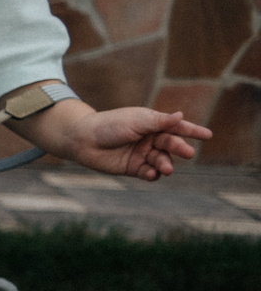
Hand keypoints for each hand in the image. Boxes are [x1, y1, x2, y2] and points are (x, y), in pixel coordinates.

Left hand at [24, 100, 210, 179]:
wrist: (83, 139)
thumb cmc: (110, 125)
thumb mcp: (136, 121)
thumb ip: (159, 122)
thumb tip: (181, 116)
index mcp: (152, 123)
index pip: (176, 127)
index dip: (192, 131)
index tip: (208, 135)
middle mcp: (150, 139)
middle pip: (170, 145)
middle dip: (180, 149)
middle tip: (188, 153)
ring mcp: (142, 154)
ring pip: (161, 160)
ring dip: (166, 164)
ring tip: (166, 168)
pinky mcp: (133, 167)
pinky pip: (148, 172)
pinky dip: (152, 174)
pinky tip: (152, 174)